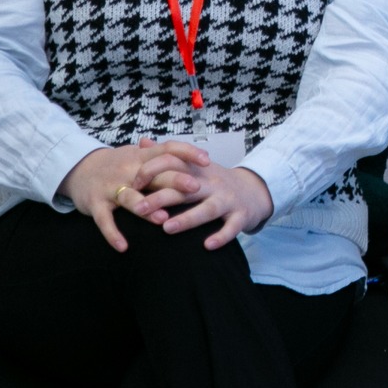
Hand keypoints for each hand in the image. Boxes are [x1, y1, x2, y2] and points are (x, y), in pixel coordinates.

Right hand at [57, 140, 210, 252]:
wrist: (79, 168)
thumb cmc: (117, 164)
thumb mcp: (138, 156)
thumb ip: (163, 158)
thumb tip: (193, 157)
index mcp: (141, 157)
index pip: (167, 149)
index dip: (187, 153)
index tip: (207, 161)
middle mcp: (127, 169)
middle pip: (154, 173)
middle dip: (174, 180)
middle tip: (195, 188)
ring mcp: (110, 187)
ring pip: (129, 196)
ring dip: (145, 208)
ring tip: (163, 219)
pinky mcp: (95, 203)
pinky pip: (104, 220)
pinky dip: (113, 233)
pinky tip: (124, 247)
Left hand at [131, 141, 274, 249]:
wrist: (254, 191)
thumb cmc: (216, 181)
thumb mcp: (195, 166)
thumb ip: (169, 156)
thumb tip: (142, 142)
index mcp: (199, 170)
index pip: (175, 164)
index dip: (153, 171)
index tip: (134, 184)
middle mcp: (213, 183)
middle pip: (186, 188)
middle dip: (162, 197)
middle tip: (138, 209)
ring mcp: (228, 199)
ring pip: (208, 208)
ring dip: (187, 218)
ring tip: (167, 228)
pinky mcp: (241, 216)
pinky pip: (232, 227)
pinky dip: (221, 236)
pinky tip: (207, 245)